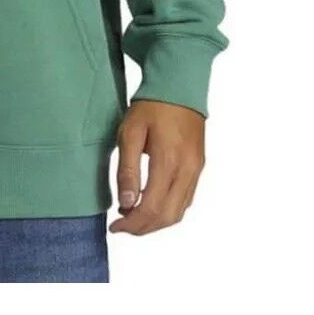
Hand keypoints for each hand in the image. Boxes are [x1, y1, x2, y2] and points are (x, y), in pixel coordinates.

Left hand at [109, 99, 204, 234]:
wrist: (180, 86)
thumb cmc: (151, 106)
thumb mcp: (129, 133)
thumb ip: (127, 170)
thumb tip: (126, 204)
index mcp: (168, 161)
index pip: (152, 208)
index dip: (133, 224)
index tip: (115, 226)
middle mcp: (187, 170)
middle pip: (167, 217)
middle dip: (143, 228)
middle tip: (122, 226)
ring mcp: (196, 170)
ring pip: (179, 212)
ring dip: (156, 222)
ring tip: (133, 216)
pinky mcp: (198, 167)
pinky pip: (186, 199)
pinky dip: (168, 210)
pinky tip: (151, 203)